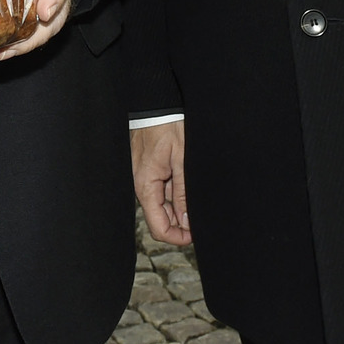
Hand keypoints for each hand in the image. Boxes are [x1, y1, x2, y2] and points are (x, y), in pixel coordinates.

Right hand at [132, 120, 190, 245]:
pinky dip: (175, 193)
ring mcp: (144, 178)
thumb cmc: (167, 126)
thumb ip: (183, 192)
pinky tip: (187, 183)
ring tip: (196, 193)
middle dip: (182, 222)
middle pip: (161, 219)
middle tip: (202, 214)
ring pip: (163, 205)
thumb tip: (187, 221)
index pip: (159, 228)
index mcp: (146, 187)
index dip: (178, 237)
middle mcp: (141, 186)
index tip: (196, 235)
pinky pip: (161, 190)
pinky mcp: (148, 171)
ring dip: (180, 206)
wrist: (155, 105)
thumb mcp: (182, 160)